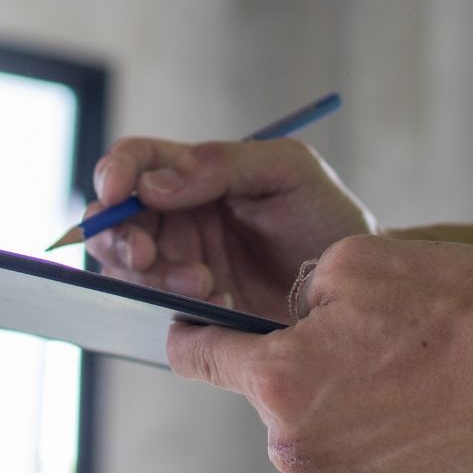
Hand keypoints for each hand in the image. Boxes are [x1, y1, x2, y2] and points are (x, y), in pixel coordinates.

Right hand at [86, 137, 374, 322]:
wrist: (358, 285)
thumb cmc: (326, 216)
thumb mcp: (287, 170)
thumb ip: (223, 164)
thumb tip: (153, 183)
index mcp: (194, 174)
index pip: (135, 161)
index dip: (115, 172)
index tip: (117, 192)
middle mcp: (177, 218)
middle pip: (114, 220)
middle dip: (121, 237)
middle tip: (151, 255)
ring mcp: (179, 265)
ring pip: (127, 269)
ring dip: (153, 276)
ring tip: (205, 283)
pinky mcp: (191, 311)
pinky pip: (156, 309)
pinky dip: (175, 307)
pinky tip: (218, 304)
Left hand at [167, 235, 472, 472]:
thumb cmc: (456, 310)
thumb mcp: (355, 260)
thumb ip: (298, 289)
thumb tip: (292, 317)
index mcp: (278, 381)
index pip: (200, 358)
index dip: (193, 337)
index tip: (191, 334)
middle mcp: (297, 450)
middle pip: (275, 404)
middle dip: (306, 375)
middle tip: (371, 347)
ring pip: (322, 444)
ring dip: (347, 417)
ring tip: (412, 384)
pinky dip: (385, 453)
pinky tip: (428, 421)